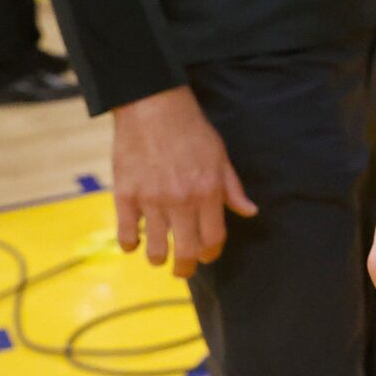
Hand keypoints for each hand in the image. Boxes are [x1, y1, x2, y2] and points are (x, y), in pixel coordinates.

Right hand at [111, 86, 256, 278]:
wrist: (152, 106)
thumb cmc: (190, 129)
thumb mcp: (220, 156)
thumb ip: (232, 188)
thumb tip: (250, 212)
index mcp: (208, 191)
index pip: (213, 239)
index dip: (211, 253)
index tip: (207, 255)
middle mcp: (181, 200)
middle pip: (186, 252)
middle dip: (186, 267)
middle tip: (183, 269)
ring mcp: (152, 200)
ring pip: (156, 250)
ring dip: (159, 259)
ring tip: (159, 256)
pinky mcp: (125, 195)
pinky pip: (126, 235)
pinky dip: (130, 244)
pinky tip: (134, 242)